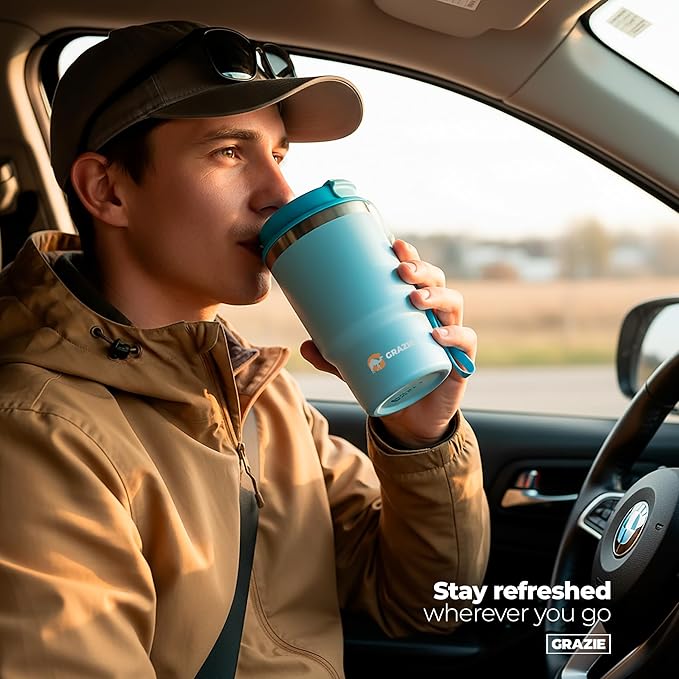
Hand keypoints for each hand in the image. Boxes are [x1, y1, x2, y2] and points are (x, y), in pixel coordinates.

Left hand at [300, 239, 476, 448]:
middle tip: (403, 270)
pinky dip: (454, 335)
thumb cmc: (389, 380)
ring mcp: (450, 336)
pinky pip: (465, 341)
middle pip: (436, 281)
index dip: (409, 256)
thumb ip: (333, 357)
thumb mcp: (356, 367)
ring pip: (454, 304)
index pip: (415, 275)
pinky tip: (436, 334)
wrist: (411, 420)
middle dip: (422, 270)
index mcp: (412, 310)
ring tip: (416, 299)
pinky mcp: (460, 361)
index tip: (394, 245)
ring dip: (436, 296)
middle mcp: (434, 317)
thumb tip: (304, 344)